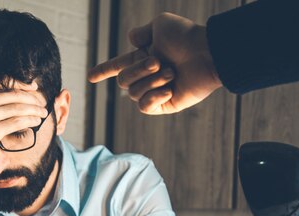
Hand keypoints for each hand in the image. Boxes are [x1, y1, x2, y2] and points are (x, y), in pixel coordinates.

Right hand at [0, 81, 46, 210]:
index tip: (30, 86)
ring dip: (33, 109)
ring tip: (43, 112)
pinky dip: (29, 120)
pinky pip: (16, 122)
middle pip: (13, 95)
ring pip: (17, 108)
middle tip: (40, 100)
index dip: (19, 84)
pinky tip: (36, 121)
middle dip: (30, 97)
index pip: (0, 84)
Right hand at [88, 12, 222, 114]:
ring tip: (171, 73)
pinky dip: (154, 97)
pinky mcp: (166, 105)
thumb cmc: (186, 36)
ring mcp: (156, 91)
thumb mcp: (161, 25)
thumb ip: (143, 32)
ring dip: (152, 81)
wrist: (208, 54)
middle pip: (124, 81)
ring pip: (134, 93)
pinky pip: (145, 107)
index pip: (118, 66)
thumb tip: (131, 40)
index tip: (90, 77)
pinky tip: (168, 90)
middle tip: (159, 62)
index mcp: (144, 58)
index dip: (104, 71)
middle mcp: (148, 76)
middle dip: (139, 71)